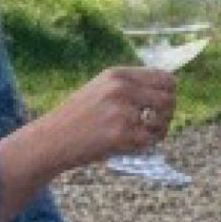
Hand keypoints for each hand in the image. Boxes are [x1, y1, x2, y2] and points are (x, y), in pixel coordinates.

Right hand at [42, 64, 179, 169]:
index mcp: (118, 75)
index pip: (165, 78)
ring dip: (158, 132)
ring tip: (141, 136)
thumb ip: (131, 86)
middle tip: (154, 125)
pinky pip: (149, 141)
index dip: (169, 93)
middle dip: (167, 114)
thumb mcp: (101, 89)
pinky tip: (128, 145)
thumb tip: (169, 90)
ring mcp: (122, 112)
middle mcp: (121, 89)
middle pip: (169, 99)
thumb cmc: (78, 117)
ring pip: (162, 121)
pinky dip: (143, 146)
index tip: (160, 106)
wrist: (52, 139)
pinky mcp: (121, 135)